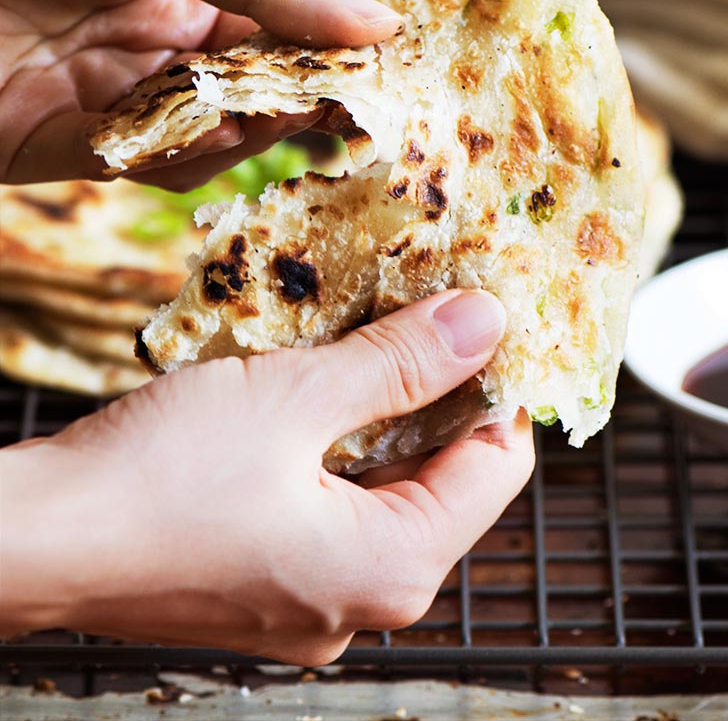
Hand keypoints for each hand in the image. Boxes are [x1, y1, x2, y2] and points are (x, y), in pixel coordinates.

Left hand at [0, 0, 400, 185]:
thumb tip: (379, 21)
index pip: (279, 32)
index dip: (330, 58)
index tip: (385, 82)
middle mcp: (149, 45)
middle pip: (246, 98)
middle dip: (293, 107)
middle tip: (343, 116)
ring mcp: (102, 97)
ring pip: (197, 145)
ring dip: (235, 137)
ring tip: (258, 117)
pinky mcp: (48, 144)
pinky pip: (129, 166)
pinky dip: (167, 158)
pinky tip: (194, 135)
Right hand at [0, 290, 532, 661]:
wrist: (38, 540)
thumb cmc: (161, 476)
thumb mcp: (296, 397)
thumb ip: (401, 362)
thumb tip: (485, 324)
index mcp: (390, 569)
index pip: (494, 468)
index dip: (497, 384)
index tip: (483, 316)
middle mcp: (360, 602)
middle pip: (437, 480)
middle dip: (432, 392)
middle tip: (417, 309)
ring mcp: (307, 601)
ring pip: (377, 489)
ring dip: (374, 412)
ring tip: (359, 335)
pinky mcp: (261, 584)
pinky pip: (325, 507)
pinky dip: (326, 446)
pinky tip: (304, 388)